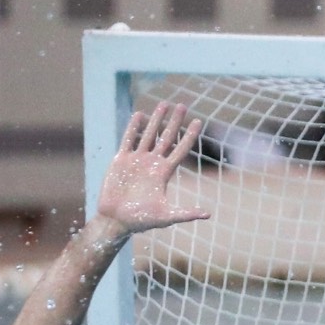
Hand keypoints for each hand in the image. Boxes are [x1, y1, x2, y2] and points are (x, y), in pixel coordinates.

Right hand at [96, 103, 211, 234]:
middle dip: (174, 121)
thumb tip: (208, 214)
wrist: (116, 220)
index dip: (189, 135)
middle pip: (166, 137)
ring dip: (156, 119)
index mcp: (164, 173)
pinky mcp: (121, 160)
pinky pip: (128, 139)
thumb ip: (186, 214)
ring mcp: (137, 160)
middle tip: (182, 105)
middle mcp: (152, 163)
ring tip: (163, 104)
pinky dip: (133, 127)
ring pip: (148, 134)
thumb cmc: (141, 221)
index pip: (180, 149)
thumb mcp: (166, 217)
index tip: (198, 121)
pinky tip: (140, 115)